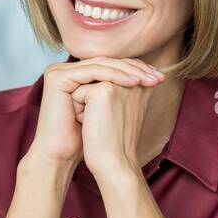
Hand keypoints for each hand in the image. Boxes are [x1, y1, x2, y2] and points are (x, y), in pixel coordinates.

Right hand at [25, 58, 163, 171]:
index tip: (160, 77)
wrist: (62, 155)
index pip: (109, 64)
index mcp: (75, 73)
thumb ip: (124, 88)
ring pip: (101, 65)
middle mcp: (65, 69)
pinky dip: (114, 75)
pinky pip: (92, 72)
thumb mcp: (110, 107)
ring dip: (128, 71)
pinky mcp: (57, 77)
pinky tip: (133, 83)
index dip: (135, 69)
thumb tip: (158, 74)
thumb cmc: (86, 137)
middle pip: (106, 62)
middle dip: (135, 69)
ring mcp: (58, 71)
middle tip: (158, 76)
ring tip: (148, 80)